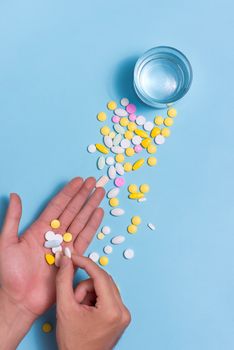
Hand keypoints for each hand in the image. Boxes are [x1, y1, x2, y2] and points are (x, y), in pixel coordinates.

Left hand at [0, 177, 104, 319]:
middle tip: (94, 181)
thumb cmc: (9, 274)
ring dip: (90, 206)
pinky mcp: (73, 258)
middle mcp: (54, 235)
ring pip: (81, 221)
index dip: (68, 192)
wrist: (20, 300)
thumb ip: (12, 219)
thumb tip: (14, 195)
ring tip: (99, 193)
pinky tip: (98, 213)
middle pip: (72, 210)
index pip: (57, 205)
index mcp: (40, 229)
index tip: (79, 180)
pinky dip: (92, 225)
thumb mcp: (6, 243)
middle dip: (83, 195)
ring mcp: (65, 246)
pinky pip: (85, 238)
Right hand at [56, 255, 130, 349]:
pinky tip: (87, 312)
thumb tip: (66, 260)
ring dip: (89, 292)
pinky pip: (108, 296)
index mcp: (112, 310)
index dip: (85, 263)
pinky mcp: (121, 317)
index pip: (100, 275)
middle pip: (103, 280)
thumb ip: (64, 280)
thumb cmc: (73, 342)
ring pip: (105, 287)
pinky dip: (95, 298)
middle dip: (85, 286)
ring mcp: (124, 315)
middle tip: (73, 299)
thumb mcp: (64, 308)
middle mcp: (123, 311)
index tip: (73, 257)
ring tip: (79, 310)